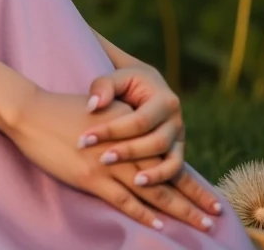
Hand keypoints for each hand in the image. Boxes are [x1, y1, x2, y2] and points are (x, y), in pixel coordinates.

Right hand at [2, 88, 220, 232]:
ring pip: (153, 191)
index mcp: (130, 126)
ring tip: (199, 224)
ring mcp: (109, 163)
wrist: (30, 111)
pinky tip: (160, 224)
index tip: (210, 194)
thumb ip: (120, 125)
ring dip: (178, 209)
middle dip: (193, 198)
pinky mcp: (91, 177)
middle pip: (168, 176)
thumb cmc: (59, 110)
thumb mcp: (98, 108)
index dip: (190, 178)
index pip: (167, 156)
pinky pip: (124, 200)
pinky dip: (144, 213)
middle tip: (215, 215)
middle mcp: (126, 146)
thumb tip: (136, 146)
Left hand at [81, 64, 221, 215]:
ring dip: (152, 172)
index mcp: (164, 100)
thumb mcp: (116, 77)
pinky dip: (161, 178)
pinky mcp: (177, 150)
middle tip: (102, 159)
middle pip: (157, 142)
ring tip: (131, 182)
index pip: (139, 120)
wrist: (144, 84)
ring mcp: (179, 137)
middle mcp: (176, 120)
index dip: (112, 131)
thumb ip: (103, 86)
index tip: (85, 139)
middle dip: (129, 152)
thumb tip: (94, 106)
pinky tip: (140, 184)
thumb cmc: (124, 82)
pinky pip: (175, 168)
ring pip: (171, 159)